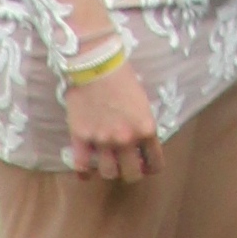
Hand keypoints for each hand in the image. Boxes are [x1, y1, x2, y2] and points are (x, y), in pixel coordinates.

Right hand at [66, 61, 162, 181]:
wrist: (96, 62)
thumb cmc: (122, 76)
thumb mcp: (142, 103)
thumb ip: (142, 126)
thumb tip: (140, 143)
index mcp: (146, 129)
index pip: (155, 163)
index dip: (151, 166)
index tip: (146, 164)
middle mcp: (126, 139)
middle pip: (132, 175)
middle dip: (132, 173)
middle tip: (127, 166)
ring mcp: (102, 140)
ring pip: (109, 173)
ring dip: (110, 171)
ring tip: (108, 164)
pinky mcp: (81, 137)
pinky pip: (81, 166)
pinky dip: (84, 172)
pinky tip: (86, 170)